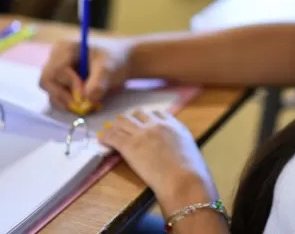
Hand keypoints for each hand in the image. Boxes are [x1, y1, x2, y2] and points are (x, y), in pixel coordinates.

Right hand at [39, 39, 131, 110]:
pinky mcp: (59, 84)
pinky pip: (56, 98)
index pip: (57, 70)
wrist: (120, 64)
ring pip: (50, 92)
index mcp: (64, 48)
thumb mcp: (108, 68)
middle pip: (47, 82)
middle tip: (82, 105)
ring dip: (66, 102)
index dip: (69, 85)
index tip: (85, 95)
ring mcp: (55, 72)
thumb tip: (87, 99)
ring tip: (86, 105)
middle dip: (64, 96)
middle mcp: (55, 59)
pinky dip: (68, 104)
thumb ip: (98, 83)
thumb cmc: (114, 60)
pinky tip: (83, 104)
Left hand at [98, 110, 217, 211]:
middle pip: (138, 114)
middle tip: (124, 127)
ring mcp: (142, 133)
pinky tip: (101, 139)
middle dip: (131, 119)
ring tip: (110, 131)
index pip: (157, 114)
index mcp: (175, 126)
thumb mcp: (191, 152)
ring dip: (116, 125)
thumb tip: (177, 152)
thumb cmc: (193, 174)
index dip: (147, 118)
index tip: (143, 123)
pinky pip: (112, 136)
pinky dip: (106, 137)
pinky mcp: (130, 145)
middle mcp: (157, 125)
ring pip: (122, 121)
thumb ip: (181, 146)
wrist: (184, 181)